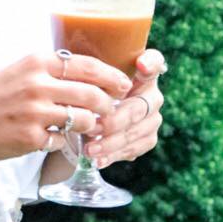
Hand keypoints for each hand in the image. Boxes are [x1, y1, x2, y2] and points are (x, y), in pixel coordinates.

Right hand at [0, 51, 134, 162]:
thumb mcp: (19, 71)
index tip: (124, 85)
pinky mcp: (30, 138)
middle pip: (92, 94)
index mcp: (36, 62)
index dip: (112, 76)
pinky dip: (63, 142)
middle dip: (108, 106)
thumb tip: (89, 78)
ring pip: (83, 120)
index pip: (88, 65)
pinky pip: (63, 142)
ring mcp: (35, 112)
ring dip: (89, 126)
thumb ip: (50, 72)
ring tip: (86, 128)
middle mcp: (38, 84)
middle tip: (111, 111)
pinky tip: (53, 140)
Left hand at [82, 48, 165, 168]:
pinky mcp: (147, 138)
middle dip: (114, 119)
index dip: (151, 63)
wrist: (91, 112)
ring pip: (135, 131)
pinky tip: (97, 160)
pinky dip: (112, 155)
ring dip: (110, 142)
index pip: (155, 62)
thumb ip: (86, 69)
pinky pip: (133, 149)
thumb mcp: (86, 73)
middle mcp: (151, 94)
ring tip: (88, 148)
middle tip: (92, 127)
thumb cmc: (87, 86)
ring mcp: (152, 118)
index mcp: (141, 71)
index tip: (140, 65)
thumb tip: (67, 61)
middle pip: (138, 107)